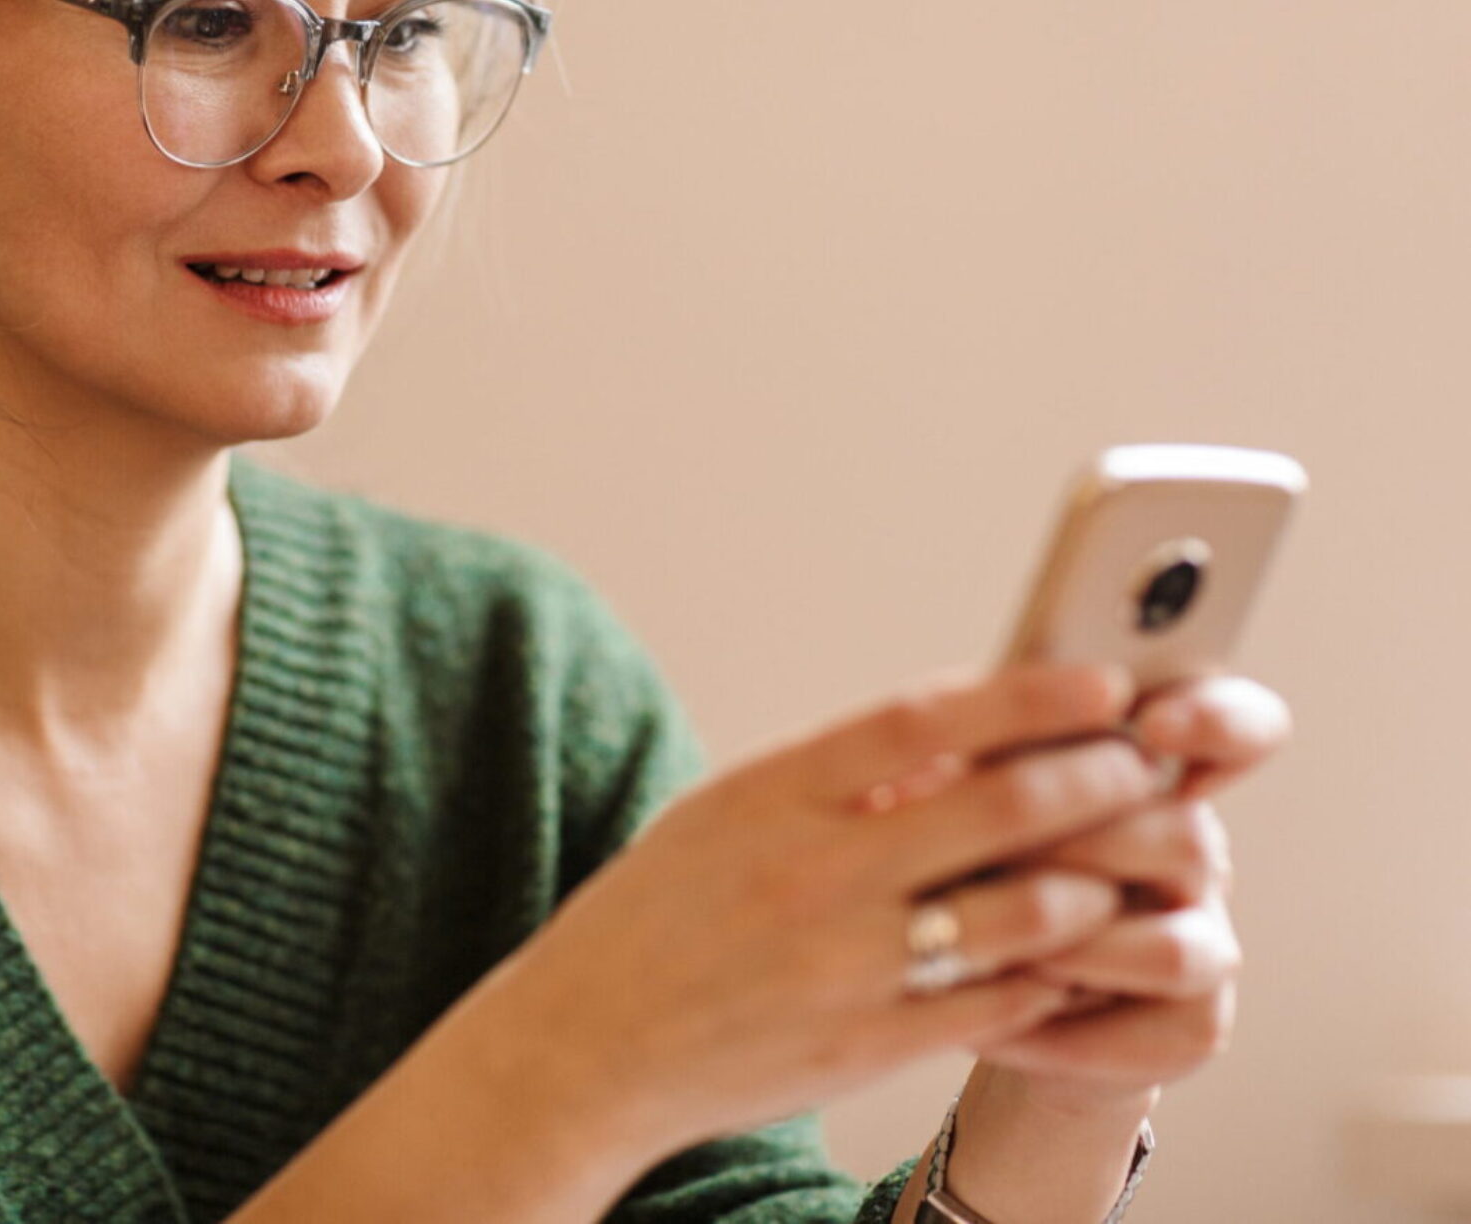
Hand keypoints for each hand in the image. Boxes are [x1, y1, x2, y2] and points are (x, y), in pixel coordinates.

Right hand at [492, 664, 1165, 1166]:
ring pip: (1022, 912)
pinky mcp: (870, 1046)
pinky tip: (1075, 952)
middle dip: (1094, 778)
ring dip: (1093, 880)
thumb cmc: (650, 919)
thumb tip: (952, 740)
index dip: (1027, 695)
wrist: (583, 1047)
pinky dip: (1052, 973)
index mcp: (772, 797)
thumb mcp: (721, 816)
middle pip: (996, 808)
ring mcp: (849, 965)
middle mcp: (816, 874)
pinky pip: (998, 1003)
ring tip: (1127, 859)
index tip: (1100, 681)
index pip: (924, 722)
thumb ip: (830, 780)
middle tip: (1144, 761)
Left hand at [972, 674, 1289, 1110]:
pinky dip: (1050, 1027)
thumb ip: (990, 758)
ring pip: (1172, 948)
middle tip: (999, 856)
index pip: (1238, 724)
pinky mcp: (1192, 1027)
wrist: (965, 990)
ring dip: (1070, 948)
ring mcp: (1205, 942)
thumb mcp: (963, 799)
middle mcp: (1193, 854)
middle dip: (1088, 850)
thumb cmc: (961, 869)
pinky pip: (1141, 1031)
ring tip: (985, 945)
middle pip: (1189, 840)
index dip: (1215, 721)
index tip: (1155, 723)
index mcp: (1151, 775)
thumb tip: (972, 740)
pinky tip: (980, 1021)